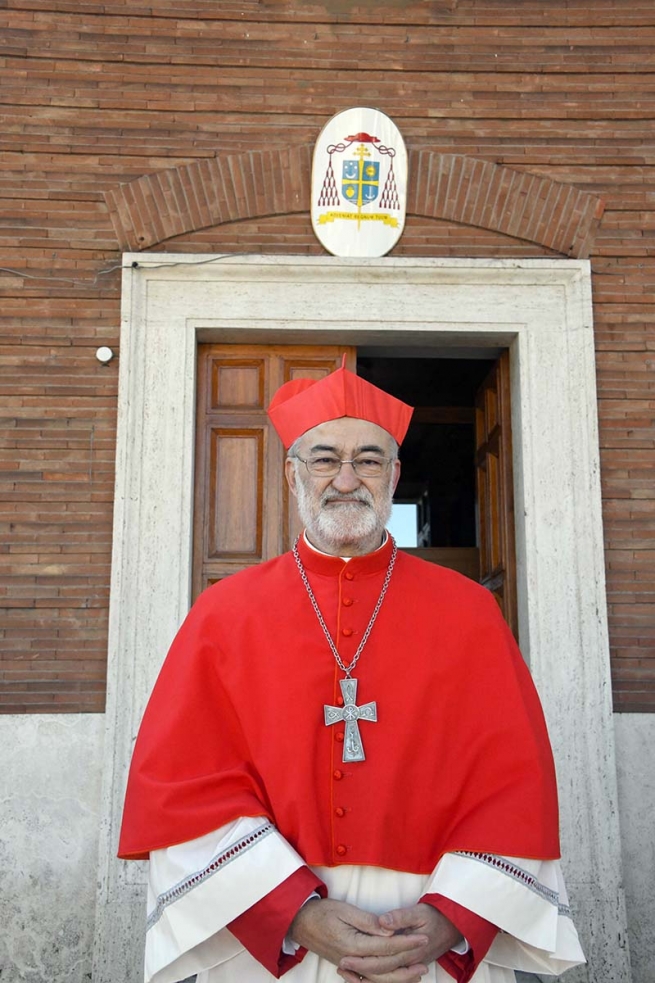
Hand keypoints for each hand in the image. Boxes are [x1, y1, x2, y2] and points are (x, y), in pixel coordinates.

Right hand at [288, 898, 428, 970]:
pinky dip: (385, 981)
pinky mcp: (348, 967)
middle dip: (408, 960)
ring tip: (418, 971)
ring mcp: (349, 967)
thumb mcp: (344, 910)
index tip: (422, 937)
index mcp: (352, 945)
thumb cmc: (322, 912)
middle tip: (426, 954)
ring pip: (379, 978)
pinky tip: (396, 978)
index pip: (386, 947)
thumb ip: (368, 922)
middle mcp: (352, 961)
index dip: (406, 943)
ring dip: (400, 976)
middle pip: (385, 967)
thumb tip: (389, 930)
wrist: (299, 923)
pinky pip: (369, 980)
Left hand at [337, 903, 462, 982]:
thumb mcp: (420, 912)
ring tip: (346, 972)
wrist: (453, 926)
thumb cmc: (436, 916)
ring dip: (365, 977)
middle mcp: (410, 962)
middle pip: (381, 972)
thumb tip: (383, 921)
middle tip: (340, 965)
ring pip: (385, 978)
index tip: (345, 956)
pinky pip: (390, 977)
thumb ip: (401, 917)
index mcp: (411, 950)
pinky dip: (374, 979)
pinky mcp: (408, 965)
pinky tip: (360, 975)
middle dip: (360, 970)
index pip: (383, 959)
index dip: (363, 960)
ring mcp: (409, 965)